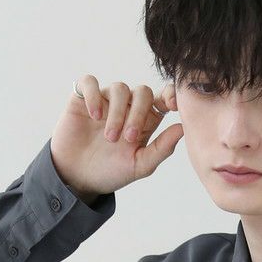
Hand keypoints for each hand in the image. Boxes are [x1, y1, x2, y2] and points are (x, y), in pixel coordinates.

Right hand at [50, 74, 183, 201]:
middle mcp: (127, 107)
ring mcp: (105, 101)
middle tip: (128, 138)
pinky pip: (90, 82)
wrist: (78, 178)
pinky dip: (94, 95)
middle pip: (142, 92)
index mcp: (145, 121)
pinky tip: (94, 116)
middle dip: (138, 113)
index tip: (173, 104)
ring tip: (110, 138)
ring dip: (117, 113)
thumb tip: (183, 128)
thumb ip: (162, 148)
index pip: (162, 98)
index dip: (170, 95)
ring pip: (119, 88)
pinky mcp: (82, 98)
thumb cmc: (110, 172)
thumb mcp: (140, 165)